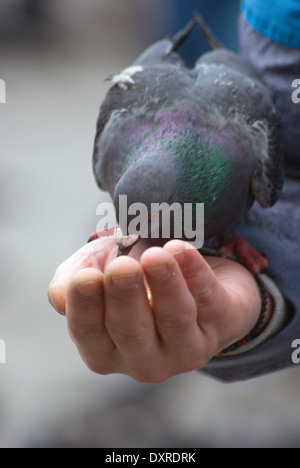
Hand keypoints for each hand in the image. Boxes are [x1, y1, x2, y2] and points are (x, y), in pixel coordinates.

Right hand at [48, 236, 269, 382]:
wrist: (188, 277)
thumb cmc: (135, 280)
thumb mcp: (96, 274)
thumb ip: (72, 283)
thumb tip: (63, 295)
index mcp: (105, 350)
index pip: (89, 332)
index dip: (86, 306)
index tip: (86, 277)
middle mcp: (144, 359)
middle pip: (132, 331)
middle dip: (126, 298)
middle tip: (122, 267)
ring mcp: (185, 349)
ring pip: (176, 319)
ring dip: (165, 287)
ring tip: (155, 256)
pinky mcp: (221, 326)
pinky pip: (209, 300)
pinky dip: (196, 274)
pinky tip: (181, 249)